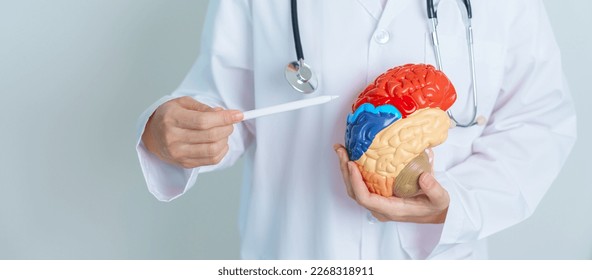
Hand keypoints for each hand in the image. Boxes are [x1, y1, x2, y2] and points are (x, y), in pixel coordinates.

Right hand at [142, 96, 242, 167]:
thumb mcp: (183, 103)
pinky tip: (220, 143)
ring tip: (223, 132)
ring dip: (225, 140)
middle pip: (210, 136)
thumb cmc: (170, 116)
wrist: (152, 135)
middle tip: (230, 123)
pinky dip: (222, 151)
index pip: (203, 121)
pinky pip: (211, 160)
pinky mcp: (185, 163)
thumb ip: (203, 107)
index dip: (224, 118)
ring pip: (212, 150)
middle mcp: (173, 138)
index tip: (238, 115)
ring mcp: (178, 153)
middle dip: (227, 128)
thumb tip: (223, 113)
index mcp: (172, 119)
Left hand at [334, 144, 448, 223]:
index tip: (352, 165)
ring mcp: (377, 203)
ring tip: (342, 151)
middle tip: (341, 151)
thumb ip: (433, 189)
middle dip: (345, 171)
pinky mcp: (378, 196)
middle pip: (354, 192)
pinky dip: (353, 171)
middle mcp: (380, 208)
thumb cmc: (436, 206)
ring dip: (346, 170)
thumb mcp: (440, 198)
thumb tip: (424, 177)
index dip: (355, 182)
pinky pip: (361, 185)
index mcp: (391, 210)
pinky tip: (352, 156)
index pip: (365, 198)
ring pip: (354, 188)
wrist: (436, 212)